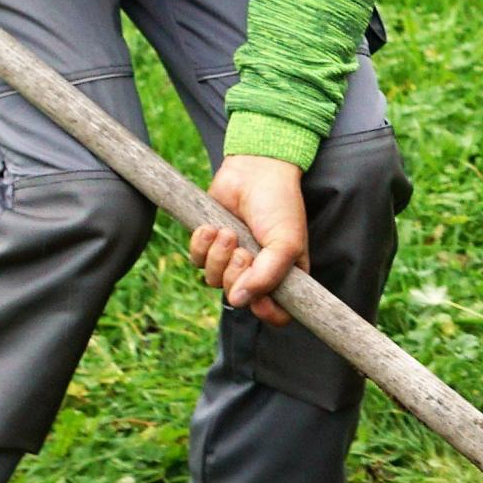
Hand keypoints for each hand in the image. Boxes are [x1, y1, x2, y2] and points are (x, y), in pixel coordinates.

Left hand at [190, 155, 309, 325]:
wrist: (254, 170)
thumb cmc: (279, 204)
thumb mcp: (287, 242)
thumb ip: (268, 275)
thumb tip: (239, 300)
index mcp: (284, 275)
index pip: (277, 313)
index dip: (266, 312)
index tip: (259, 300)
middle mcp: (257, 272)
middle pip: (238, 298)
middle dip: (236, 274)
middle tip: (244, 251)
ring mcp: (232, 259)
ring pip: (213, 280)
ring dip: (218, 256)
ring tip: (228, 232)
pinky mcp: (210, 244)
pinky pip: (195, 260)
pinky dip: (201, 244)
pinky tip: (212, 227)